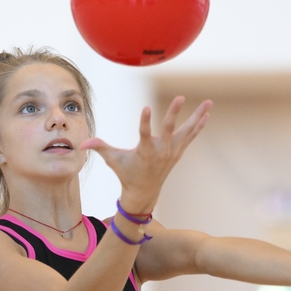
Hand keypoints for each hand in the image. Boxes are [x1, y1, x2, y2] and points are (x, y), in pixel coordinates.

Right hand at [80, 96, 211, 211]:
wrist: (144, 192)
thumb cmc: (126, 173)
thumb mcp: (112, 160)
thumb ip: (99, 148)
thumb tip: (81, 145)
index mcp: (144, 152)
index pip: (144, 135)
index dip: (144, 122)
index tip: (146, 108)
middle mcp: (161, 151)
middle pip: (169, 130)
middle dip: (173, 114)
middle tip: (180, 97)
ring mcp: (172, 152)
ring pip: (187, 132)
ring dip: (197, 117)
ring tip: (209, 103)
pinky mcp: (178, 152)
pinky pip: (190, 137)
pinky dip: (198, 126)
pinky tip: (206, 114)